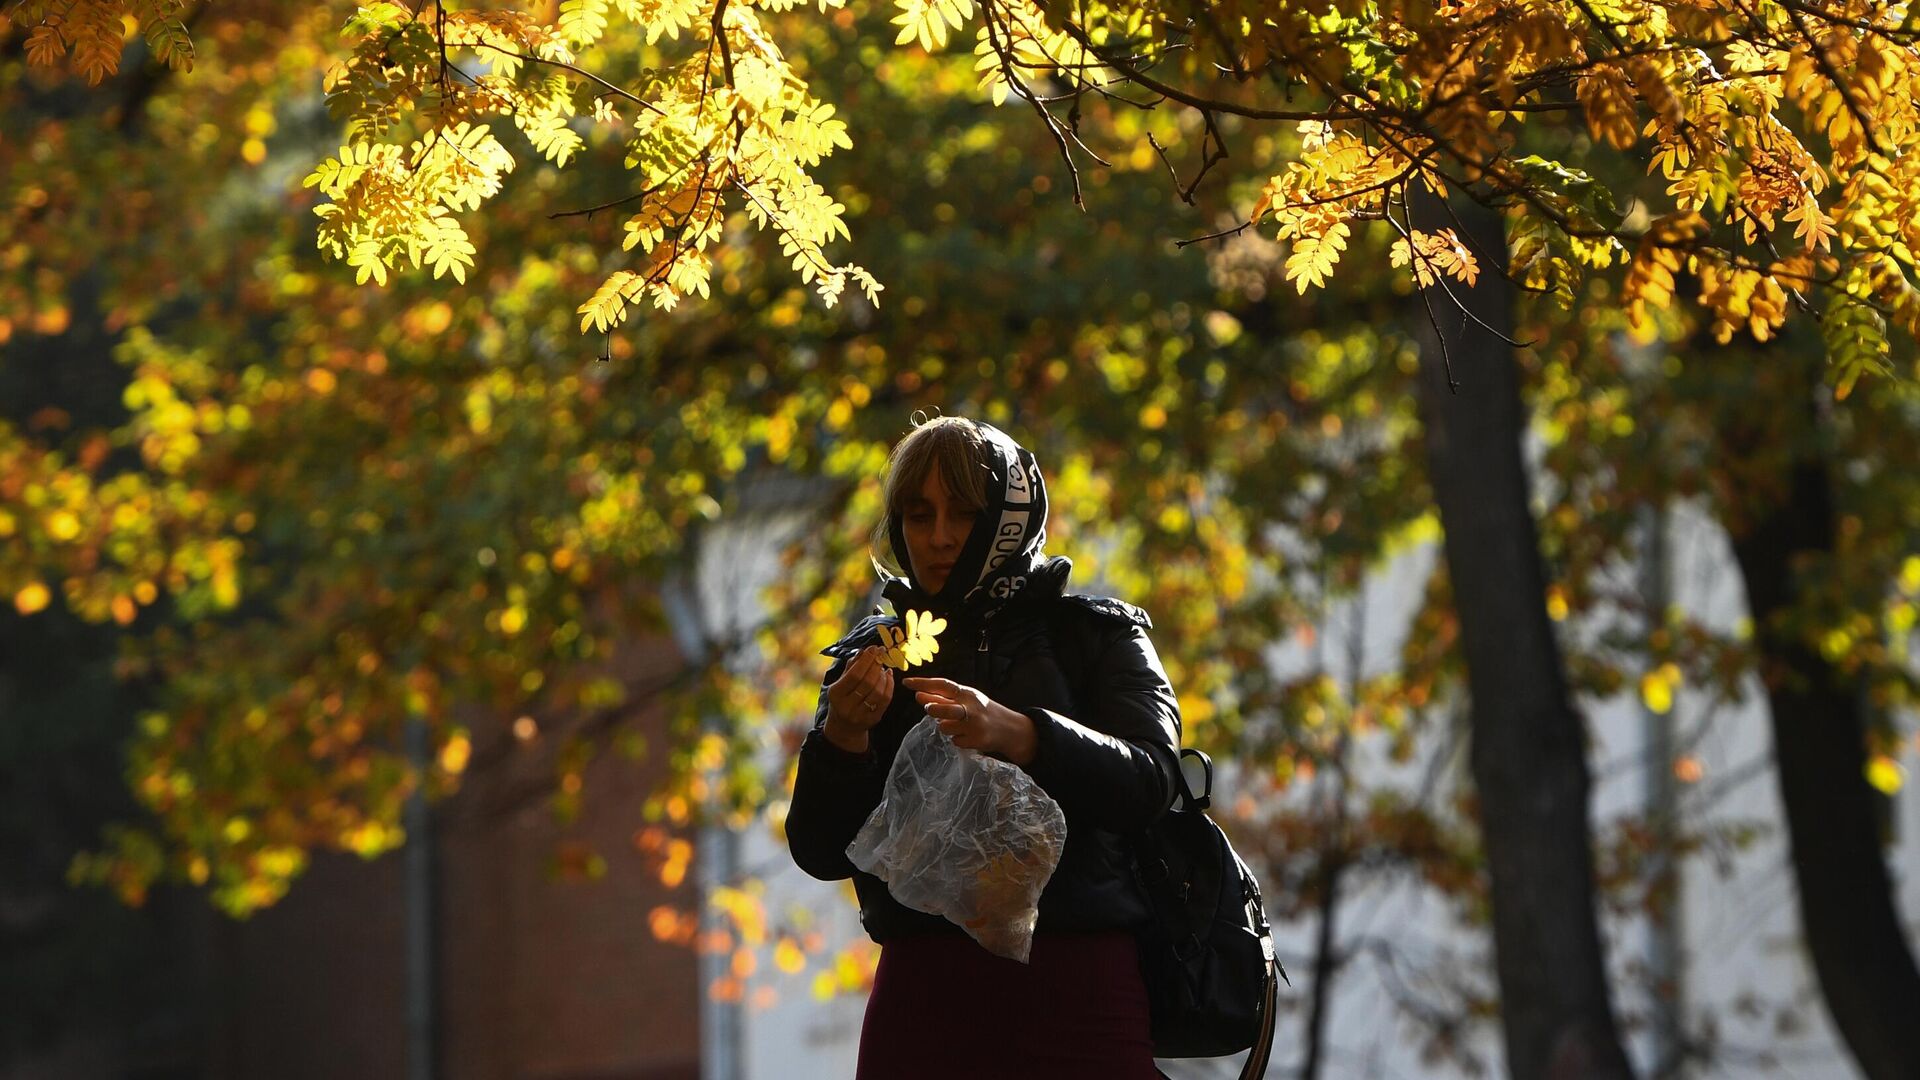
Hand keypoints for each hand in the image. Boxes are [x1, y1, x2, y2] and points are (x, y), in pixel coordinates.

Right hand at [823, 646, 893, 752]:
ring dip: (883, 675)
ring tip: (882, 667)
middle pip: (867, 682)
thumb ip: (851, 667)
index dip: (866, 660)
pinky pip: (885, 700)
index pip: (854, 674)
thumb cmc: (841, 699)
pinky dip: (889, 685)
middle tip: (881, 654)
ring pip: (878, 691)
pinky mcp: (873, 720)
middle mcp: (847, 706)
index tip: (874, 648)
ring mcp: (861, 715)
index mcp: (835, 694)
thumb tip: (863, 650)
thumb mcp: (840, 683)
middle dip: (876, 665)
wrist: (844, 728)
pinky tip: (888, 676)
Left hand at [902, 676, 1036, 765]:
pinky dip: (957, 739)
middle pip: (944, 708)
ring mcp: (974, 725)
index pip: (942, 685)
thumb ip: (942, 698)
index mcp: (967, 693)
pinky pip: (955, 741)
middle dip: (932, 708)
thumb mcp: (964, 700)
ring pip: (945, 728)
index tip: (906, 682)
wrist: (1008, 728)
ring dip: (947, 728)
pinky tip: (968, 736)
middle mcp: (971, 707)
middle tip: (929, 709)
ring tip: (958, 726)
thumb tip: (918, 695)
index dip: (923, 683)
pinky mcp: (977, 740)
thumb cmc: (981, 711)